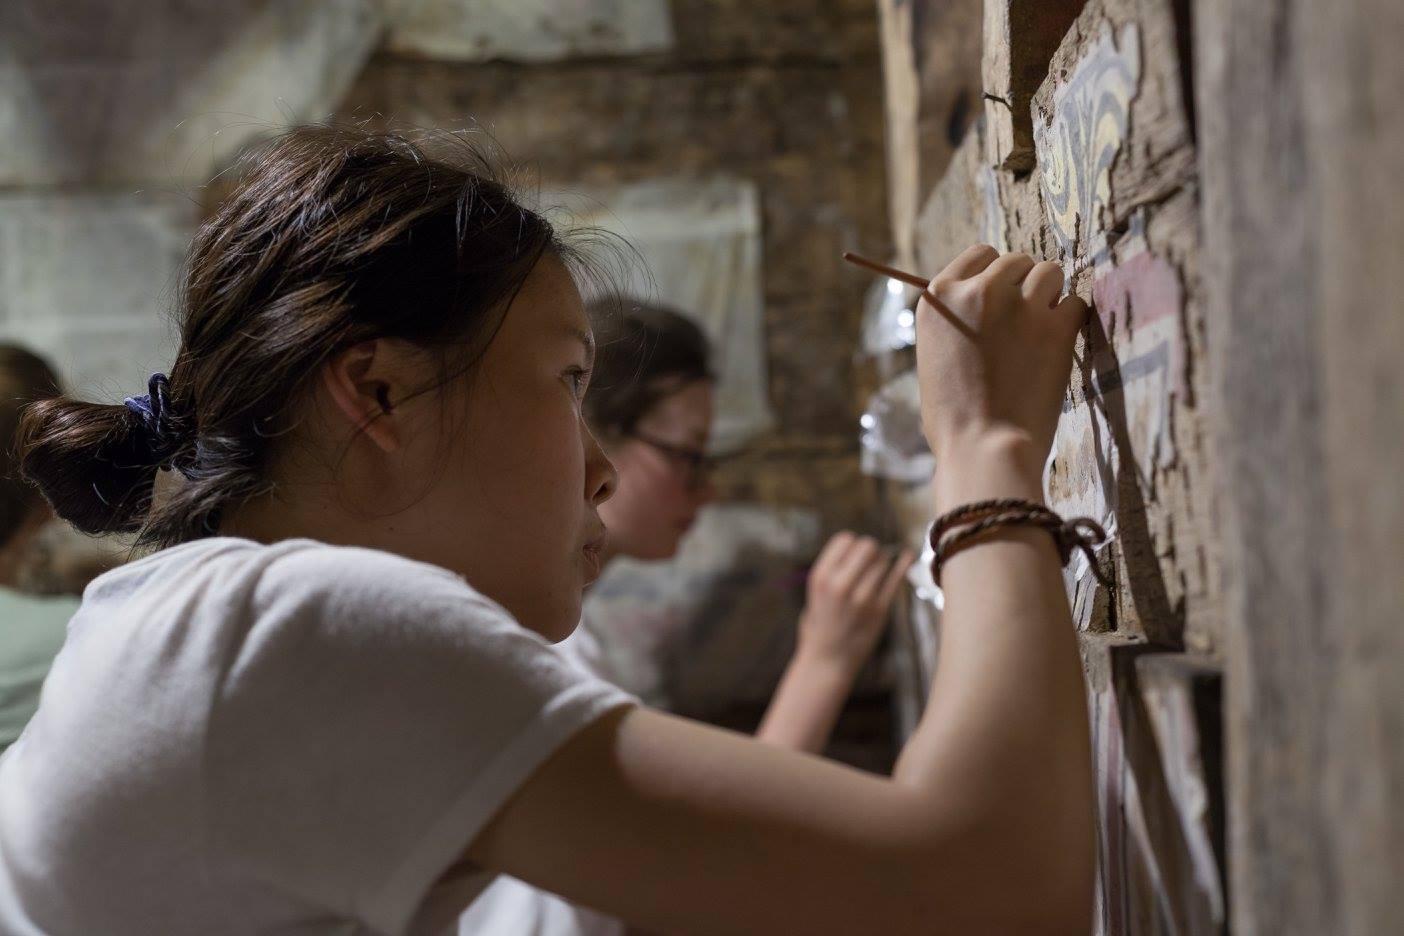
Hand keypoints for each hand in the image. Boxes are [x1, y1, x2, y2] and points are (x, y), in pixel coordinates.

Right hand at [797, 532, 913, 671]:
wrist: (827, 660)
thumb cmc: (821, 624)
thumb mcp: (815, 592)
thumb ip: (832, 570)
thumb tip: (857, 545)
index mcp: (821, 577)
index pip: (845, 539)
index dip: (852, 543)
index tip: (855, 553)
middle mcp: (840, 584)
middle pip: (867, 546)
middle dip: (871, 550)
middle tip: (870, 561)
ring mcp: (862, 597)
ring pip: (883, 561)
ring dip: (883, 563)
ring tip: (877, 574)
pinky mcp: (879, 610)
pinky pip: (896, 579)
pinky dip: (903, 564)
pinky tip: (907, 556)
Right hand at [915, 245, 1087, 465]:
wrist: (983, 447)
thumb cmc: (953, 416)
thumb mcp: (935, 354)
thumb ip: (957, 318)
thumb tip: (986, 300)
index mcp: (939, 296)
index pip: (980, 254)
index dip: (996, 273)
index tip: (1003, 296)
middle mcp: (977, 291)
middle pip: (1017, 261)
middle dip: (1025, 285)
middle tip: (1025, 321)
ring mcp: (1017, 305)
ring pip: (1050, 272)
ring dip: (1050, 296)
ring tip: (1043, 331)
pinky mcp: (1054, 326)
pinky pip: (1075, 303)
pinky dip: (1070, 322)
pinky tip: (1058, 347)